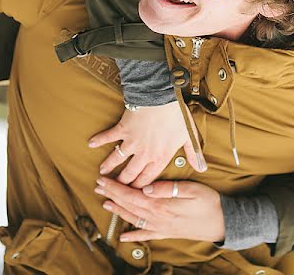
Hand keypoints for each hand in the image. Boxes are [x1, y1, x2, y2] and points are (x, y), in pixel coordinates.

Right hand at [88, 102, 205, 186]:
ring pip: (117, 159)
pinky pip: (108, 137)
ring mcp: (132, 142)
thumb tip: (203, 169)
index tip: (133, 196)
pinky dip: (99, 140)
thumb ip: (193, 154)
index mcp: (161, 157)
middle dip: (122, 184)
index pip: (149, 179)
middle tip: (114, 189)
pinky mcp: (122, 129)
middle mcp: (144, 153)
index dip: (141, 189)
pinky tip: (90, 144)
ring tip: (101, 175)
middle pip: (131, 173)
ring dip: (109, 167)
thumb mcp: (189, 136)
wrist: (160, 96)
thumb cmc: (177, 115)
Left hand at [95, 177, 224, 242]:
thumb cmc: (209, 203)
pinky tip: (124, 238)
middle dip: (112, 195)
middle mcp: (157, 218)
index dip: (115, 187)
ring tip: (105, 204)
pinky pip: (146, 236)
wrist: (222, 223)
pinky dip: (134, 236)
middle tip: (98, 187)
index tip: (102, 180)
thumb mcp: (191, 189)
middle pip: (129, 206)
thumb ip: (167, 188)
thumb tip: (146, 187)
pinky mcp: (167, 233)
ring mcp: (161, 227)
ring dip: (118, 212)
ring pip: (134, 219)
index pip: (132, 195)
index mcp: (161, 205)